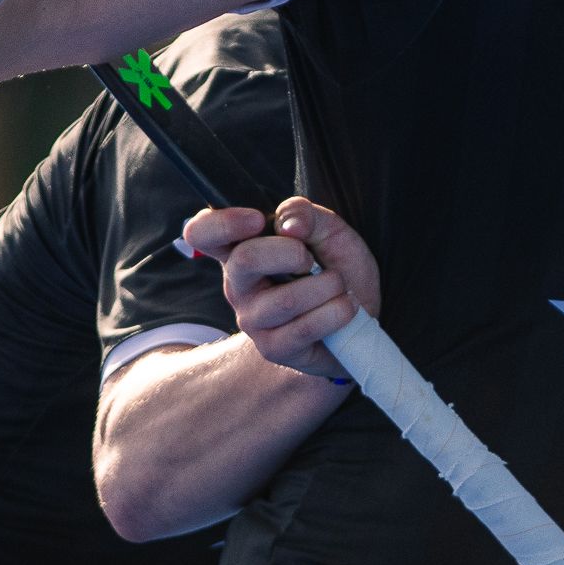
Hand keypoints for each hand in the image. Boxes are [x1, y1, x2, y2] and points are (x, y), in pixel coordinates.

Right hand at [180, 198, 381, 378]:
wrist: (360, 318)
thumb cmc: (336, 269)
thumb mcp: (330, 231)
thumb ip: (307, 216)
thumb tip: (288, 225)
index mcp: (242, 248)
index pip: (203, 233)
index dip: (222, 222)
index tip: (258, 220)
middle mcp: (239, 284)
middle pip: (245, 260)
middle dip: (293, 253)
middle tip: (314, 260)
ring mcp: (252, 319)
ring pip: (285, 299)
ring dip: (328, 286)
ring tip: (339, 286)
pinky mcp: (272, 348)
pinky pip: (304, 328)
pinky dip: (336, 312)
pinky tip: (344, 308)